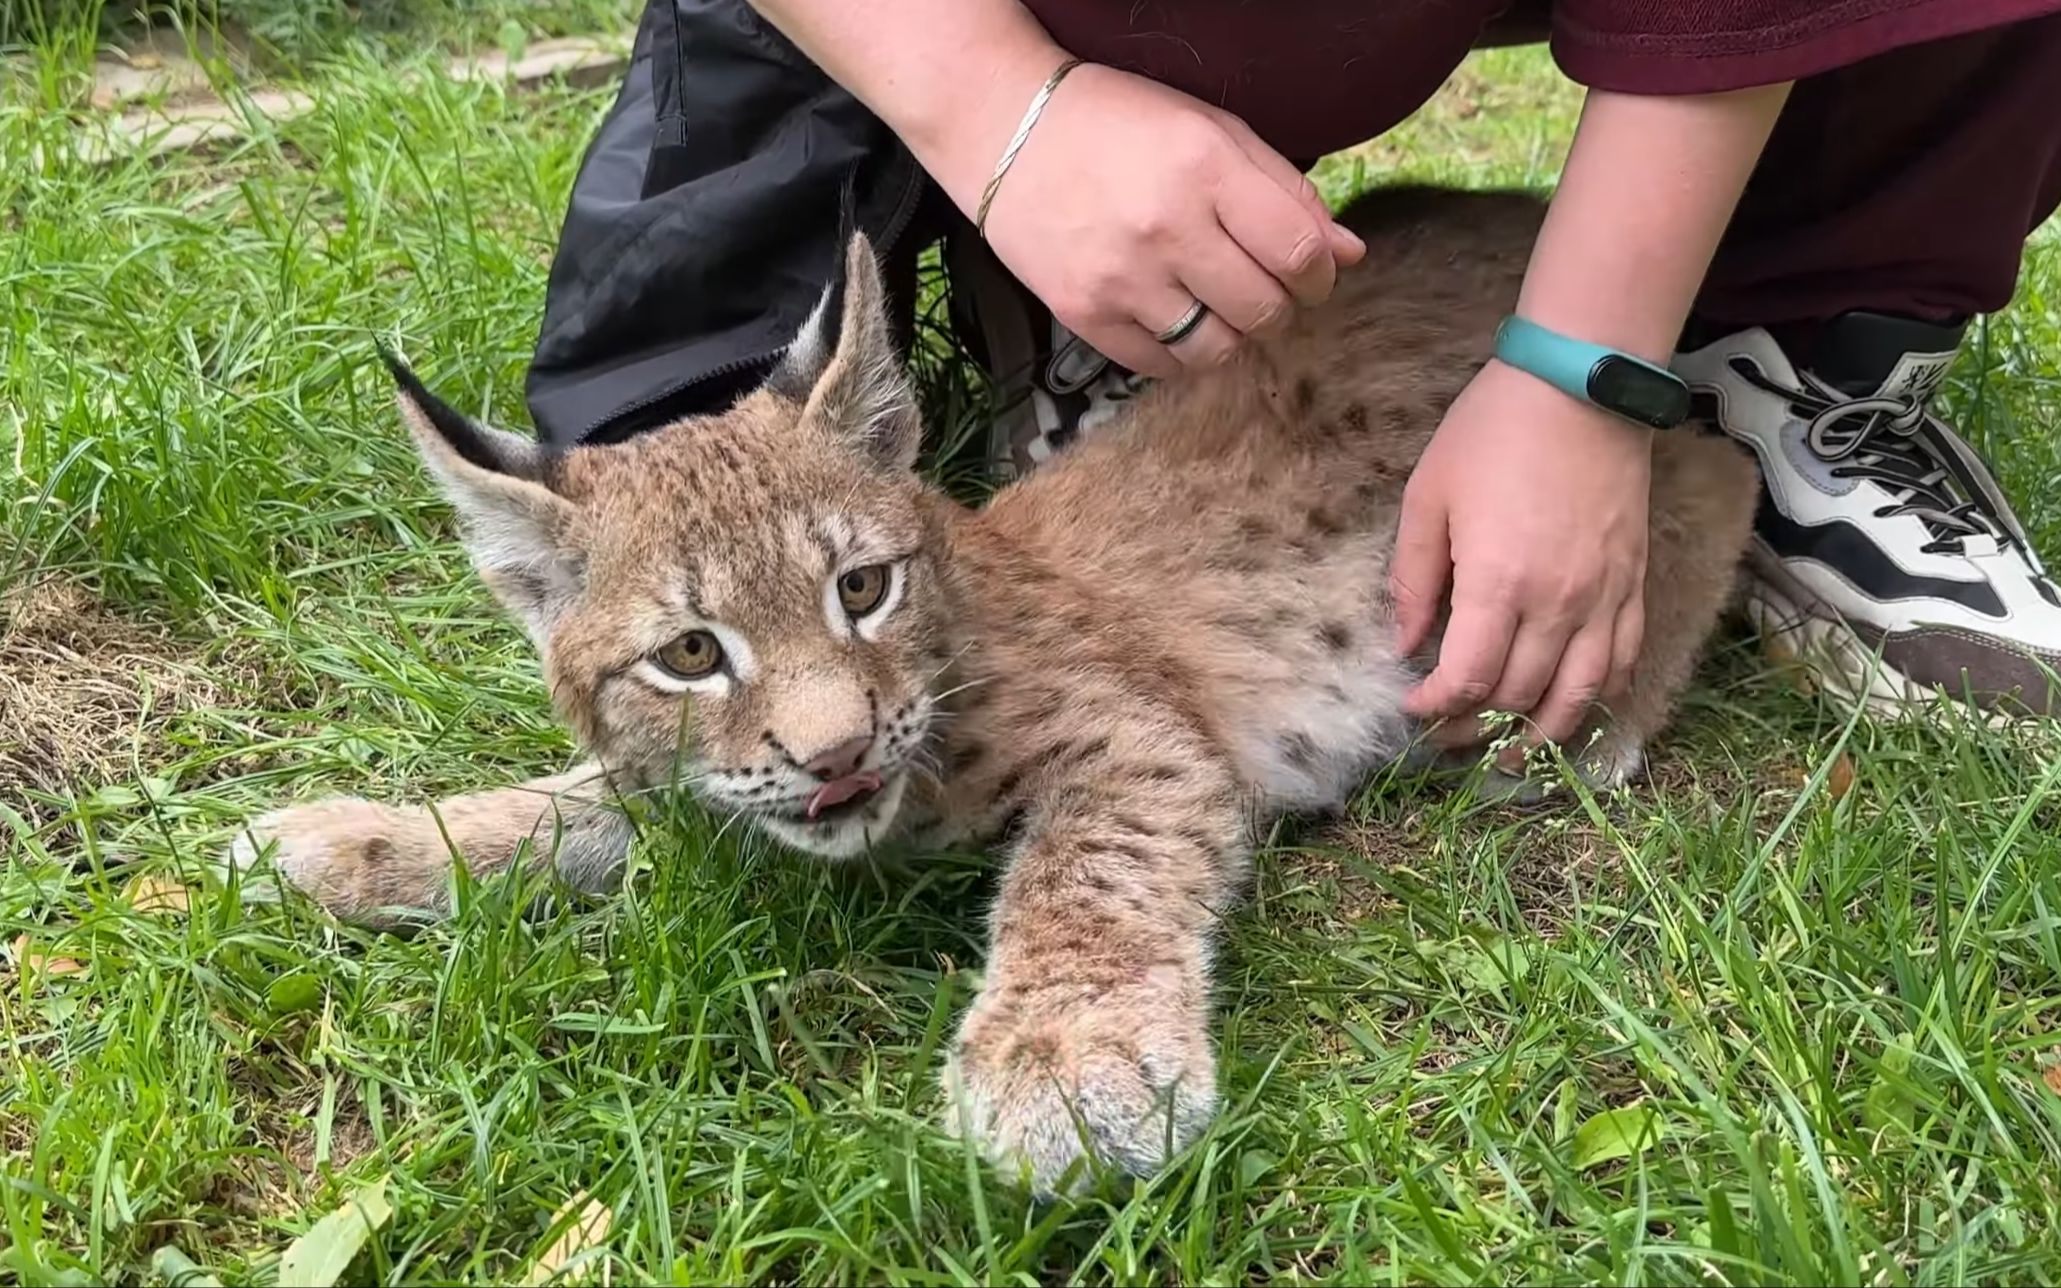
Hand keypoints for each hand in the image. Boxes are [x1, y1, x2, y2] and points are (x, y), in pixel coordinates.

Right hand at [931, 62, 1365, 376]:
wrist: (1006, 130)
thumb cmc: (1119, 124)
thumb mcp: (1212, 132)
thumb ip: (1285, 191)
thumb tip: (1347, 255)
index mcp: (1207, 168)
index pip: (1299, 254)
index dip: (1319, 276)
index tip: (1309, 274)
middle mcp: (1167, 228)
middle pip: (1265, 311)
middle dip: (1278, 307)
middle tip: (1259, 287)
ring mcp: (1122, 277)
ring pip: (1218, 350)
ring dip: (1231, 335)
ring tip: (1214, 303)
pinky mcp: (1084, 313)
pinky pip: (1161, 366)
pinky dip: (1180, 352)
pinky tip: (1172, 315)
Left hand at [1391, 360, 1652, 746]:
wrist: (1581, 385)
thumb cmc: (1493, 432)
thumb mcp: (1429, 497)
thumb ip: (1414, 579)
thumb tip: (1405, 643)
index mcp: (1499, 584)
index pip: (1467, 679)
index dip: (1435, 708)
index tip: (1413, 709)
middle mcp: (1557, 603)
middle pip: (1518, 696)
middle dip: (1477, 728)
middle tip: (1449, 735)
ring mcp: (1604, 596)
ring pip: (1577, 694)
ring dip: (1543, 736)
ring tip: (1513, 757)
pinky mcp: (1633, 582)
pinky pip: (1622, 660)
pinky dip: (1598, 696)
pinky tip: (1574, 709)